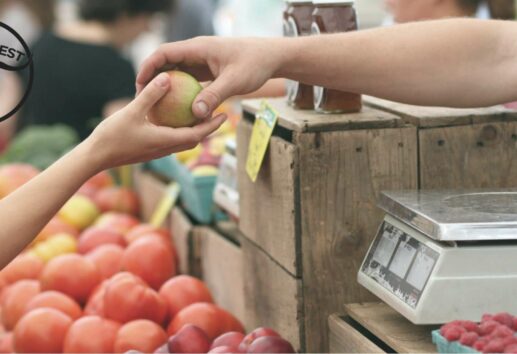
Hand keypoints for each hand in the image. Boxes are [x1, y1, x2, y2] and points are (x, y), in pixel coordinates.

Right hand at [84, 73, 225, 170]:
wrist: (95, 157)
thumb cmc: (112, 136)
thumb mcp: (132, 111)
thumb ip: (150, 95)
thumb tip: (167, 78)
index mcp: (165, 141)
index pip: (197, 135)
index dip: (212, 125)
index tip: (224, 115)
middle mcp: (165, 149)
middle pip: (194, 139)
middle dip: (208, 128)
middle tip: (218, 113)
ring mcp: (157, 151)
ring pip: (182, 141)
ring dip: (194, 130)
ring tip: (200, 115)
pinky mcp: (149, 150)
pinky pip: (170, 140)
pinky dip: (179, 130)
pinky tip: (174, 118)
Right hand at [136, 37, 284, 118]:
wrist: (271, 57)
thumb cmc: (255, 64)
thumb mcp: (235, 81)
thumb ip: (214, 96)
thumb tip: (195, 114)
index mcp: (198, 48)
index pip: (164, 53)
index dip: (148, 67)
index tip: (139, 85)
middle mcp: (196, 52)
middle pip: (166, 62)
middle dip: (152, 79)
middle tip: (142, 99)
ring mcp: (201, 61)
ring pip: (176, 72)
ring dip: (165, 86)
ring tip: (155, 106)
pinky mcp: (207, 70)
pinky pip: (188, 80)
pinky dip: (180, 92)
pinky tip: (177, 109)